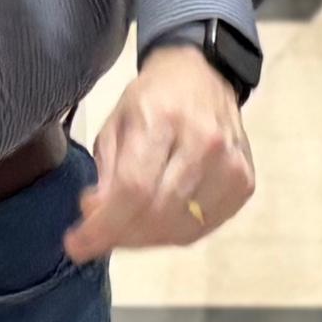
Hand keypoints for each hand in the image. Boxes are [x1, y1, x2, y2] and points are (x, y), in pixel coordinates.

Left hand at [67, 42, 253, 259]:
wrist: (204, 76)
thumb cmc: (153, 99)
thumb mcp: (116, 123)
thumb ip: (106, 170)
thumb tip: (97, 215)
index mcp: (164, 119)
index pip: (134, 189)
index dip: (104, 225)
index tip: (77, 245)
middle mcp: (204, 143)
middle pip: (157, 214)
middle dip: (119, 235)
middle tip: (99, 234)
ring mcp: (230, 165)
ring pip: (181, 227)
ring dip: (144, 238)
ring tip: (126, 226)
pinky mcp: (244, 182)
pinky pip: (203, 228)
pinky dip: (173, 233)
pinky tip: (156, 222)